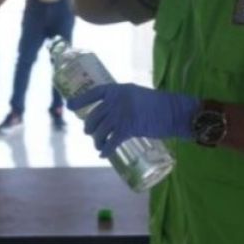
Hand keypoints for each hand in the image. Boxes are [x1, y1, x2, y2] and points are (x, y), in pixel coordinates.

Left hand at [67, 83, 198, 156]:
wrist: (174, 111)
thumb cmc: (158, 104)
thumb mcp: (136, 95)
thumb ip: (122, 101)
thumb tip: (110, 112)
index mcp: (117, 90)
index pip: (93, 94)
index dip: (80, 100)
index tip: (70, 106)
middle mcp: (116, 101)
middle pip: (93, 116)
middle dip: (89, 127)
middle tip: (90, 133)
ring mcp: (120, 114)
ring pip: (99, 131)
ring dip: (97, 141)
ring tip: (99, 145)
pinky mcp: (128, 129)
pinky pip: (110, 142)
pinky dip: (105, 150)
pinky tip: (104, 154)